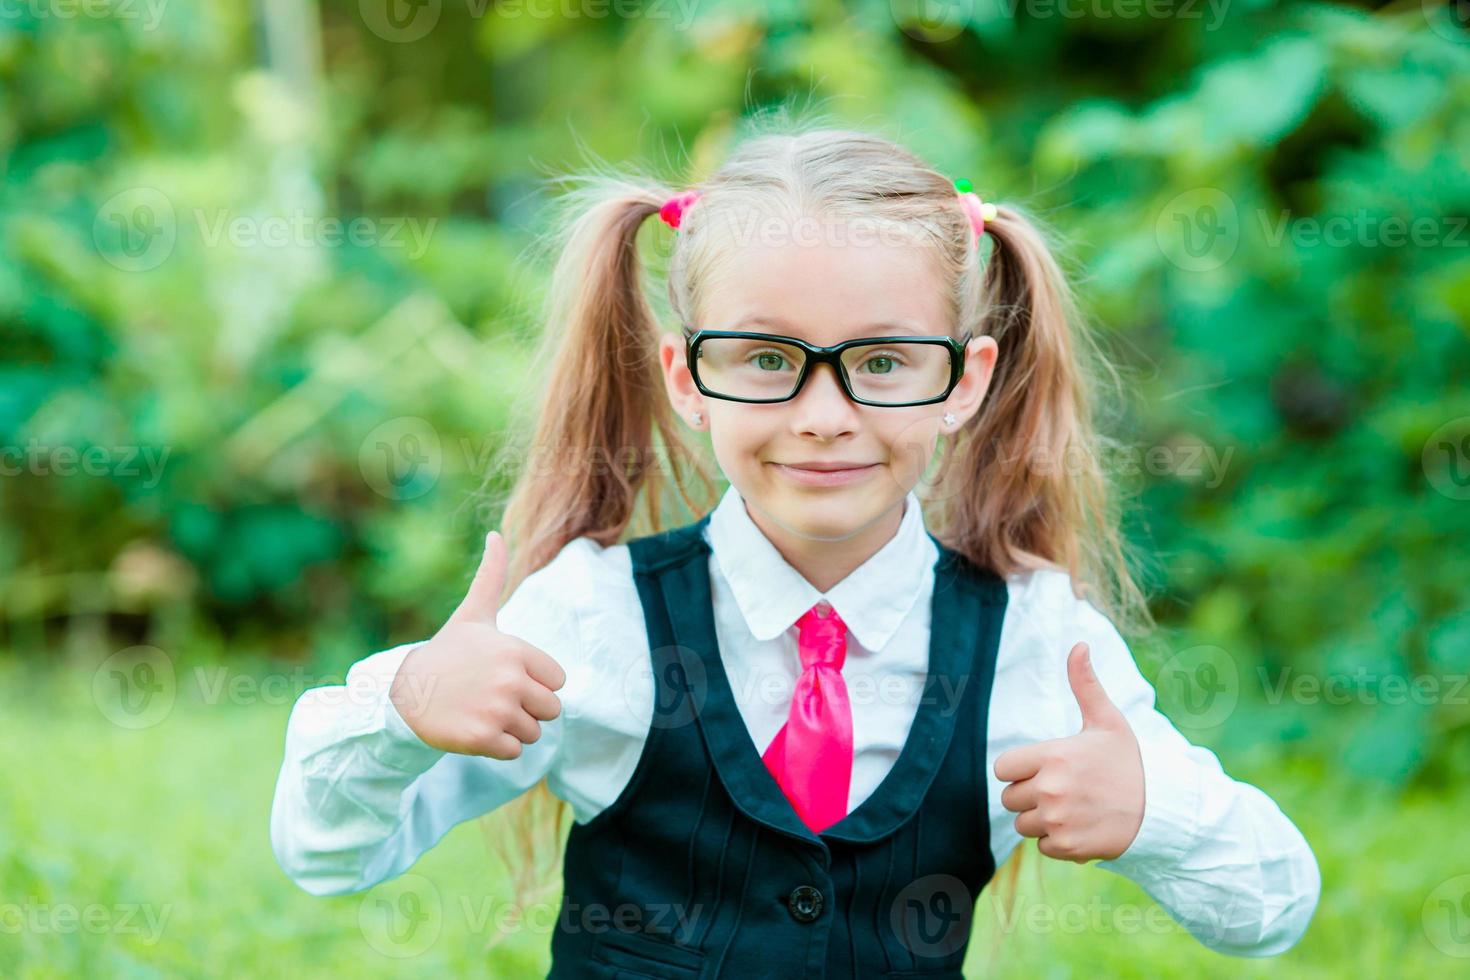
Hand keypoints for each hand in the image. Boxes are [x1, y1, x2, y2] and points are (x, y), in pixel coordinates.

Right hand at [390, 530, 566, 758]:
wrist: (403, 693)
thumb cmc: (447, 653)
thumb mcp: (474, 614)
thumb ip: (492, 576)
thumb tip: (496, 533)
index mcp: (516, 650)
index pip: (557, 682)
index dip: (536, 683)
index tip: (506, 677)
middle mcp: (510, 680)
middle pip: (551, 710)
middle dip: (527, 709)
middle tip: (494, 699)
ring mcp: (497, 711)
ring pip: (534, 733)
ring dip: (512, 729)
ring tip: (481, 712)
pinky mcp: (482, 740)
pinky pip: (514, 753)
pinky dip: (497, 748)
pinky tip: (473, 729)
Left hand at [994, 642, 1144, 861]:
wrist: (1162, 809)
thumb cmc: (1129, 762)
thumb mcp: (1107, 720)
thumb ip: (1085, 684)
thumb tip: (1079, 644)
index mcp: (1053, 756)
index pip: (1003, 768)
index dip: (1019, 769)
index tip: (1042, 768)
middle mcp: (1050, 789)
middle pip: (1010, 799)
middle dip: (1030, 795)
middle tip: (1063, 789)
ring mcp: (1058, 820)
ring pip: (1023, 824)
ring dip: (1041, 819)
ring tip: (1073, 808)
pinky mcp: (1067, 847)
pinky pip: (1042, 846)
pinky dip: (1057, 841)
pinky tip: (1081, 826)